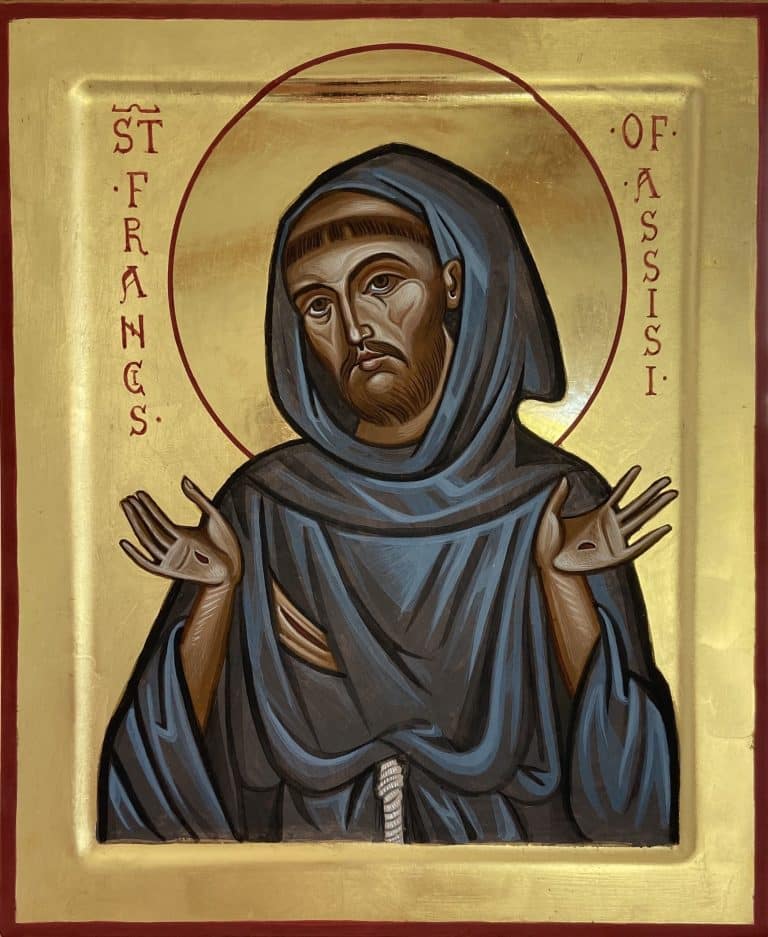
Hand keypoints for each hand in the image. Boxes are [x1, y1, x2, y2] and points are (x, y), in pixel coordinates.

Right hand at [119, 476, 241, 586]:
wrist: (233, 567)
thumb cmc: (225, 543)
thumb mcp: (212, 516)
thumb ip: (197, 498)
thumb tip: (183, 478)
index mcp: (181, 535)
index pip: (159, 518)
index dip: (148, 506)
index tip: (138, 493)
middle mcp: (174, 546)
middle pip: (150, 528)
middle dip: (138, 513)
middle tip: (126, 498)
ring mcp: (171, 559)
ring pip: (148, 540)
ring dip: (136, 524)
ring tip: (127, 506)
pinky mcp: (170, 572)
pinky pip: (148, 564)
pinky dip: (135, 556)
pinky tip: (124, 541)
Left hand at [536, 465, 676, 573]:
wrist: (550, 565)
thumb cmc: (548, 542)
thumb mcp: (550, 515)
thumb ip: (558, 498)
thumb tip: (565, 478)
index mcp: (598, 515)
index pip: (618, 494)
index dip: (628, 481)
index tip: (638, 467)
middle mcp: (610, 526)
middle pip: (637, 506)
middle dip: (652, 493)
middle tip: (668, 480)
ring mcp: (616, 541)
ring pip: (642, 520)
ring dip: (657, 508)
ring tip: (672, 495)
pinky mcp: (618, 557)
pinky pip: (639, 546)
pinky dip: (652, 538)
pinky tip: (664, 528)